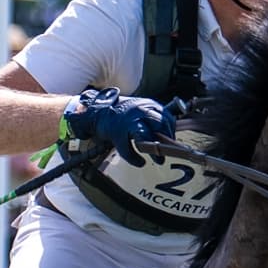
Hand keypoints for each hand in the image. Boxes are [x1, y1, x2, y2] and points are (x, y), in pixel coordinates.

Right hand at [60, 88, 177, 166]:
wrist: (95, 111)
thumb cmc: (121, 114)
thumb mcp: (139, 110)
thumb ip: (152, 119)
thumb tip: (168, 135)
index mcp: (147, 105)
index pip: (166, 117)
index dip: (171, 130)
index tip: (171, 140)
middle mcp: (139, 111)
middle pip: (159, 124)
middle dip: (167, 138)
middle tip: (170, 152)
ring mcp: (127, 122)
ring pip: (145, 137)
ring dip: (154, 151)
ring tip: (159, 160)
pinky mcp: (116, 132)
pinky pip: (128, 149)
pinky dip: (135, 158)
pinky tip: (140, 162)